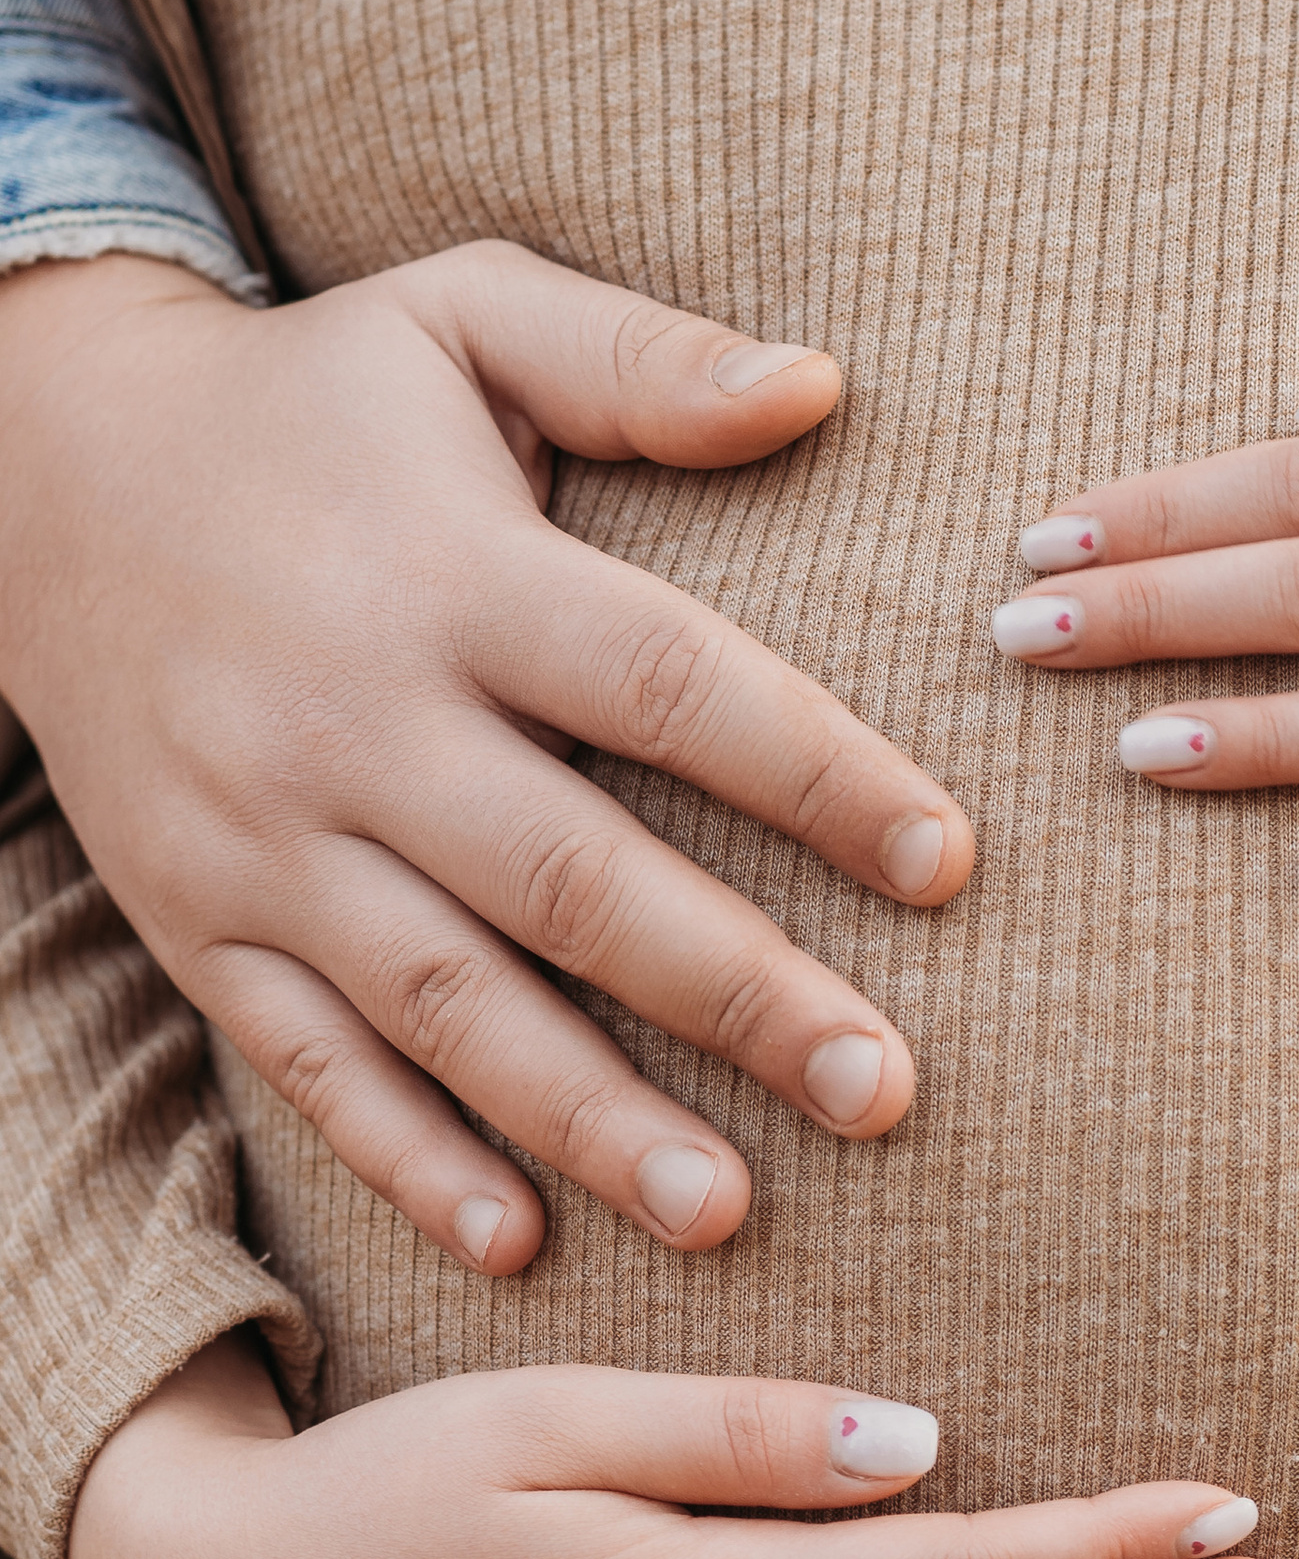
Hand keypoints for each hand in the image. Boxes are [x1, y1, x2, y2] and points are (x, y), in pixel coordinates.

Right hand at [0, 244, 976, 1271]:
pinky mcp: (197, 920)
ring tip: (730, 1210)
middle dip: (737, 997)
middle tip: (884, 1091)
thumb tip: (822, 386)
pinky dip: (406, 1157)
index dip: (813, 774)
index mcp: (449, 577)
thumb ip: (638, 357)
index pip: (663, 685)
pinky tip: (517, 1240)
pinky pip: (306, 1062)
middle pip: (572, 880)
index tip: (948, 862)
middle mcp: (352, 721)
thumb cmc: (309, 399)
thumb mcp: (459, 318)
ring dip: (590, 1119)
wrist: (39, 470)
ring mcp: (262, 839)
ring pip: (446, 1005)